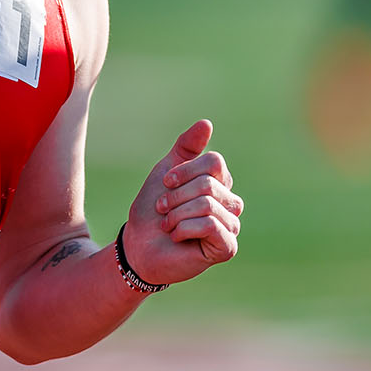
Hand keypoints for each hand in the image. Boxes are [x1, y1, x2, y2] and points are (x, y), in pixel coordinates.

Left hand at [123, 119, 242, 286]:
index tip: (165, 183)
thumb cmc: (153, 209)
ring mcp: (231, 225)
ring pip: (207, 204)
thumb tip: (206, 123)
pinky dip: (184, 228)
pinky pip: (211, 225)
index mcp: (220, 182)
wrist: (139, 245)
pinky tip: (177, 236)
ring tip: (167, 224)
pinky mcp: (228, 247)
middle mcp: (231, 203)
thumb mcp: (167, 171)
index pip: (214, 162)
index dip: (184, 170)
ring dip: (176, 213)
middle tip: (162, 209)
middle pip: (209, 183)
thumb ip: (186, 147)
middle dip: (176, 196)